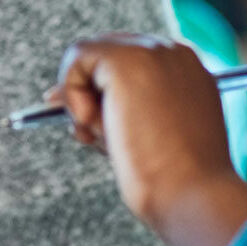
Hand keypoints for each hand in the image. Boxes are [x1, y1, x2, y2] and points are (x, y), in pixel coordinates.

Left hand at [53, 34, 246, 245]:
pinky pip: (77, 57)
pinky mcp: (127, 59)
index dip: (101, 90)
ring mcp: (152, 51)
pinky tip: (90, 122)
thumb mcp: (141, 135)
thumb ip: (109, 108)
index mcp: (187, 69)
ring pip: (89, 56)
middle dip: (88, 94)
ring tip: (106, 138)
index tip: (89, 120)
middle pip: (106, 56)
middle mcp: (173, 52)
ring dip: (83, 100)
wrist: (193, 193)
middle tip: (87, 131)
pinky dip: (71, 92)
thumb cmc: (173, 179)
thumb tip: (53, 94)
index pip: (129, 64)